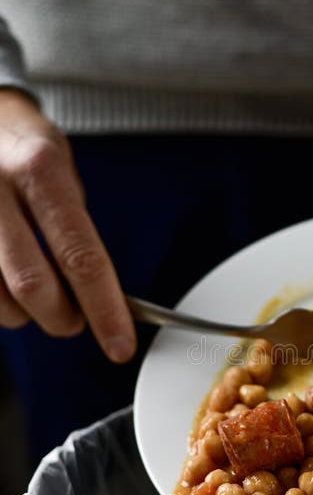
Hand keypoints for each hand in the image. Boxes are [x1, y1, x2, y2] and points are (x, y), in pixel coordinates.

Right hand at [0, 88, 135, 359]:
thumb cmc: (21, 149)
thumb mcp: (59, 169)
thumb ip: (74, 229)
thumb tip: (98, 297)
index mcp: (40, 170)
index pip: (81, 257)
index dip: (105, 310)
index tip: (120, 345)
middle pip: (33, 286)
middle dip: (62, 318)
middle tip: (74, 321)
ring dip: (24, 314)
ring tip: (35, 294)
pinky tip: (5, 283)